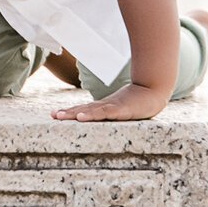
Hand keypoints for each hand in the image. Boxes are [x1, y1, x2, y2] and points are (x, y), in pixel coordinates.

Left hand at [53, 85, 169, 121]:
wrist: (154, 89)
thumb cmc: (137, 100)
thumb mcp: (120, 107)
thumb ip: (109, 111)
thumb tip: (96, 115)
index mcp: (104, 106)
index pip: (83, 109)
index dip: (69, 111)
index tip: (54, 114)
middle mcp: (105, 105)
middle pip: (83, 109)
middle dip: (67, 113)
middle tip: (53, 116)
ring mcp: (113, 106)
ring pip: (91, 111)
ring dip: (75, 114)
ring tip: (61, 116)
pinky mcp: (122, 110)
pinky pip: (106, 113)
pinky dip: (94, 115)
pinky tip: (83, 117)